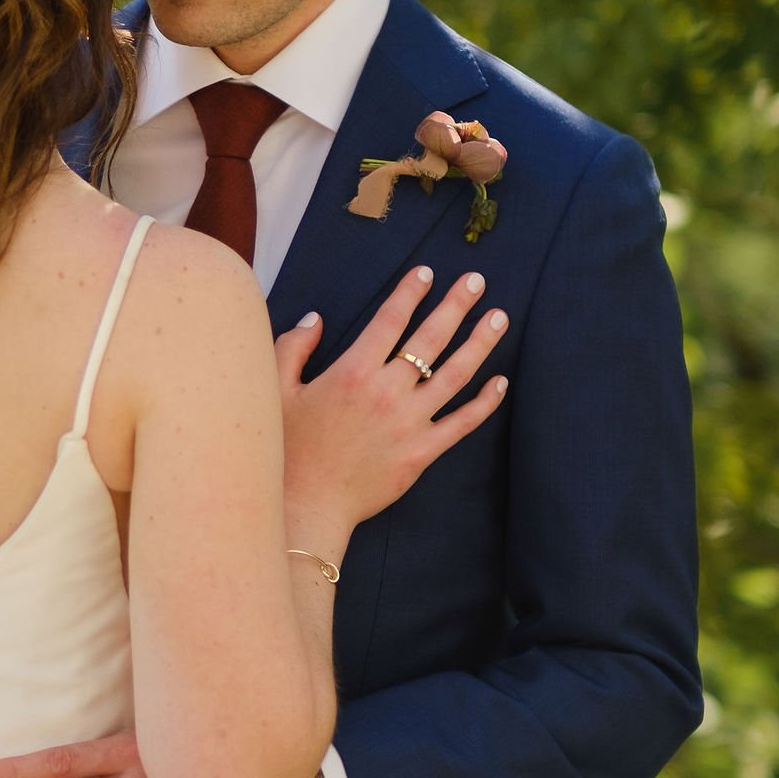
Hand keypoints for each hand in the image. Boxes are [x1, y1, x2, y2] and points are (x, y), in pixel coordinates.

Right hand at [274, 264, 506, 544]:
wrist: (307, 505)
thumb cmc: (288, 449)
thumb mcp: (278, 391)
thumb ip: (294, 348)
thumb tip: (316, 318)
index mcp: (353, 372)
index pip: (390, 320)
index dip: (410, 292)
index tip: (426, 272)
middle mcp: (387, 392)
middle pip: (430, 339)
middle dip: (455, 305)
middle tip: (476, 281)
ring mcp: (409, 423)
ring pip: (454, 375)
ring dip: (479, 343)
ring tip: (498, 318)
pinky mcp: (422, 453)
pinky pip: (461, 423)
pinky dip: (484, 402)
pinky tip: (500, 381)